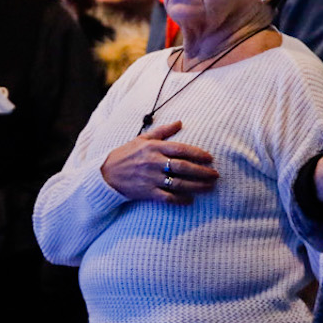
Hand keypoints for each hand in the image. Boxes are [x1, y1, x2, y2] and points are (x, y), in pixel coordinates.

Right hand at [99, 120, 217, 203]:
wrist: (106, 174)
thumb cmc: (126, 154)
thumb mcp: (142, 139)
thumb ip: (163, 131)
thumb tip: (180, 122)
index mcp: (154, 147)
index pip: (181, 149)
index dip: (198, 154)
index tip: (210, 158)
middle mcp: (154, 162)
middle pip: (183, 167)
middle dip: (202, 172)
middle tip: (215, 175)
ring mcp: (151, 178)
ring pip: (178, 183)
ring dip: (196, 186)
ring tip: (209, 187)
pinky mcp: (147, 192)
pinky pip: (167, 197)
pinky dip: (180, 200)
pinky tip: (190, 200)